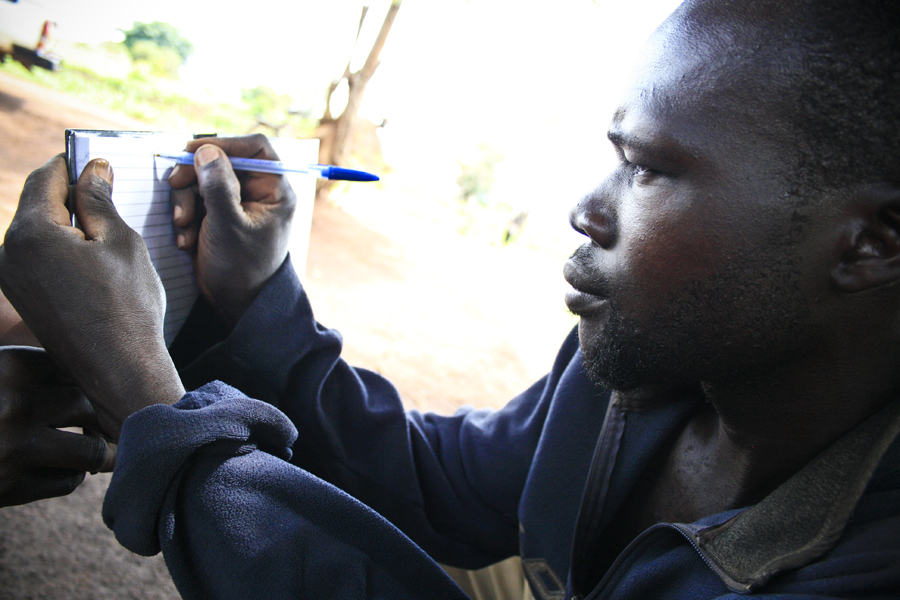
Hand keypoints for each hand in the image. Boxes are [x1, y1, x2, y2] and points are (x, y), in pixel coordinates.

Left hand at [0, 155, 184, 438]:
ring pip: (37, 232)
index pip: (45, 178)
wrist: (119, 370)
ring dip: (67, 224)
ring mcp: (10, 278)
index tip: (96, 161)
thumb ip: (98, 200)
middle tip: (107, 194)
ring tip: (106, 232)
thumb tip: (92, 168)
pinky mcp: (21, 297)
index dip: (72, 164)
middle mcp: (8, 253)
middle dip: (70, 195)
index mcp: (30, 232)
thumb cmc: (127, 306)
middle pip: (37, 205)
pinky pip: (37, 258)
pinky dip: (62, 249)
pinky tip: (94, 260)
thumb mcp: (121, 241)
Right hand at [0, 346, 114, 506]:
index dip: (90, 382)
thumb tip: (117, 380)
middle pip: (88, 407)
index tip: (94, 389)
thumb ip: (39, 373)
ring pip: (89, 451)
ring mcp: (12, 448)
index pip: (78, 370)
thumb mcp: (0, 375)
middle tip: (92, 423)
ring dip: (93, 453)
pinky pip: (68, 482)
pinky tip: (56, 469)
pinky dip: (70, 477)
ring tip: (88, 449)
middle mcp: (13, 405)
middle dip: (94, 418)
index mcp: (9, 366)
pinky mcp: (9, 487)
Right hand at [168, 134, 296, 327]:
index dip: (226, 142)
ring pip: (202, 178)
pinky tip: (186, 239)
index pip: (256, 148)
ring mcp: (235, 201)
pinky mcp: (216, 213)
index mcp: (274, 190)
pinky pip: (194, 198)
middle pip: (221, 159)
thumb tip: (207, 150)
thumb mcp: (228, 226)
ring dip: (185, 200)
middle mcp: (257, 191)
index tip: (194, 149)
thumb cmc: (242, 268)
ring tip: (183, 227)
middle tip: (174, 185)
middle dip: (194, 175)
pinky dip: (185, 214)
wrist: (233, 302)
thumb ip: (218, 187)